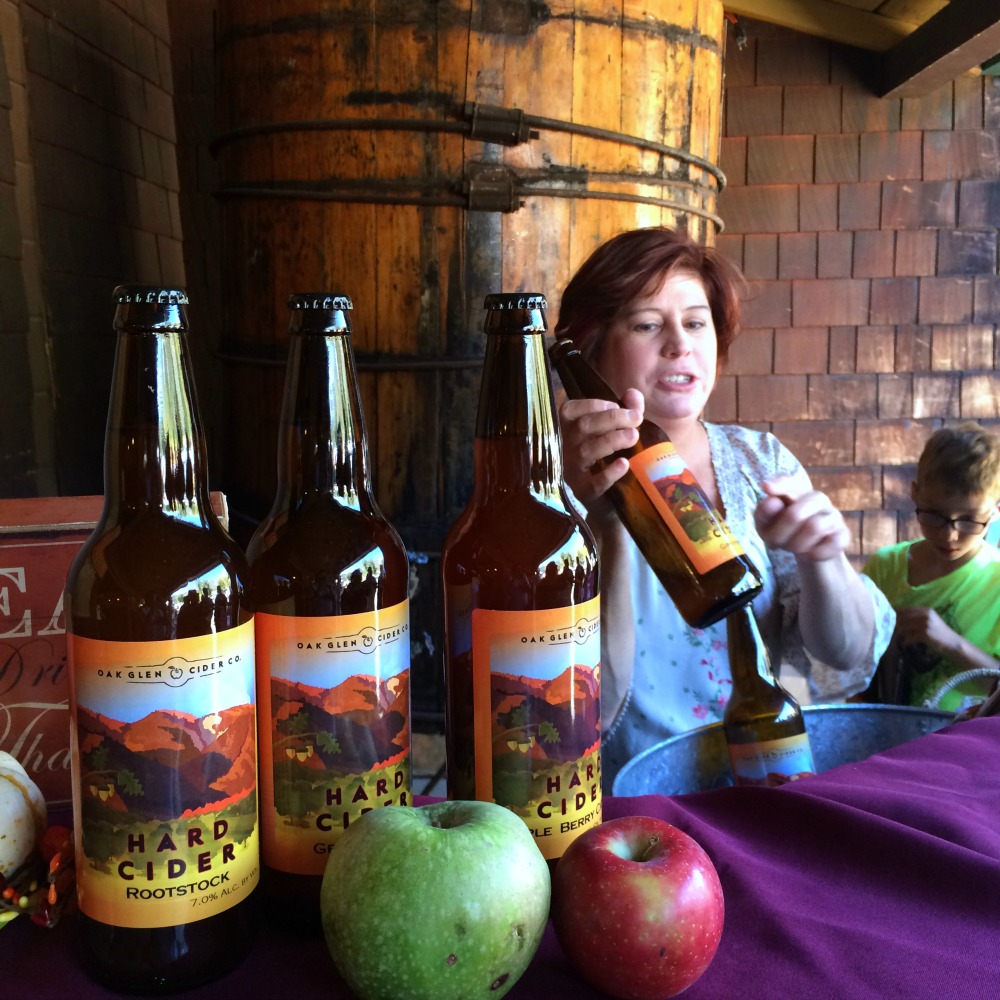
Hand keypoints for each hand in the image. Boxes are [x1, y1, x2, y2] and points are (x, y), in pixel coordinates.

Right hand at [558, 388, 643, 509]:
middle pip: (583, 427)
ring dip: (612, 440)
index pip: (571, 410)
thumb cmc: (604, 456)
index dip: (596, 405)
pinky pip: (594, 484)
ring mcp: (570, 471)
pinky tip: (624, 464)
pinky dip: (609, 473)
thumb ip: (625, 410)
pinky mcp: (583, 493)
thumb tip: (633, 393)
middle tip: (636, 419)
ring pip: (588, 451)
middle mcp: (563, 448)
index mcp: (565, 430)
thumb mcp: (613, 431)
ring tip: (633, 436)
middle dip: (612, 419)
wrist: (604, 501)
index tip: (616, 405)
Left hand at [752, 474, 851, 561]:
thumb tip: (772, 502)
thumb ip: (764, 513)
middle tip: (774, 544)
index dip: (778, 485)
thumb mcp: (766, 525)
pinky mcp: (843, 533)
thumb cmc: (784, 531)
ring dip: (796, 545)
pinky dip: (815, 553)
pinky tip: (808, 554)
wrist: (810, 551)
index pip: (789, 482)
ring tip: (792, 548)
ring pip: (814, 528)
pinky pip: (832, 543)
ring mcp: (833, 515)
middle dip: (779, 534)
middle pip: (795, 514)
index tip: (765, 488)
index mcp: (796, 492)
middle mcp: (817, 499)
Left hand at [895, 606, 956, 656]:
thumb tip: (897, 618)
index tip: (889, 622)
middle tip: (889, 631)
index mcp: (926, 610)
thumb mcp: (930, 621)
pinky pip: (909, 637)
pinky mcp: (925, 634)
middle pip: (902, 618)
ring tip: (896, 638)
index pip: (905, 610)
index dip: (895, 616)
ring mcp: (925, 624)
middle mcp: (925, 615)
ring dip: (898, 634)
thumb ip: (917, 618)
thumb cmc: (939, 633)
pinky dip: (905, 641)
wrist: (953, 643)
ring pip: (904, 627)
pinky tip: (904, 644)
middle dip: (895, 625)